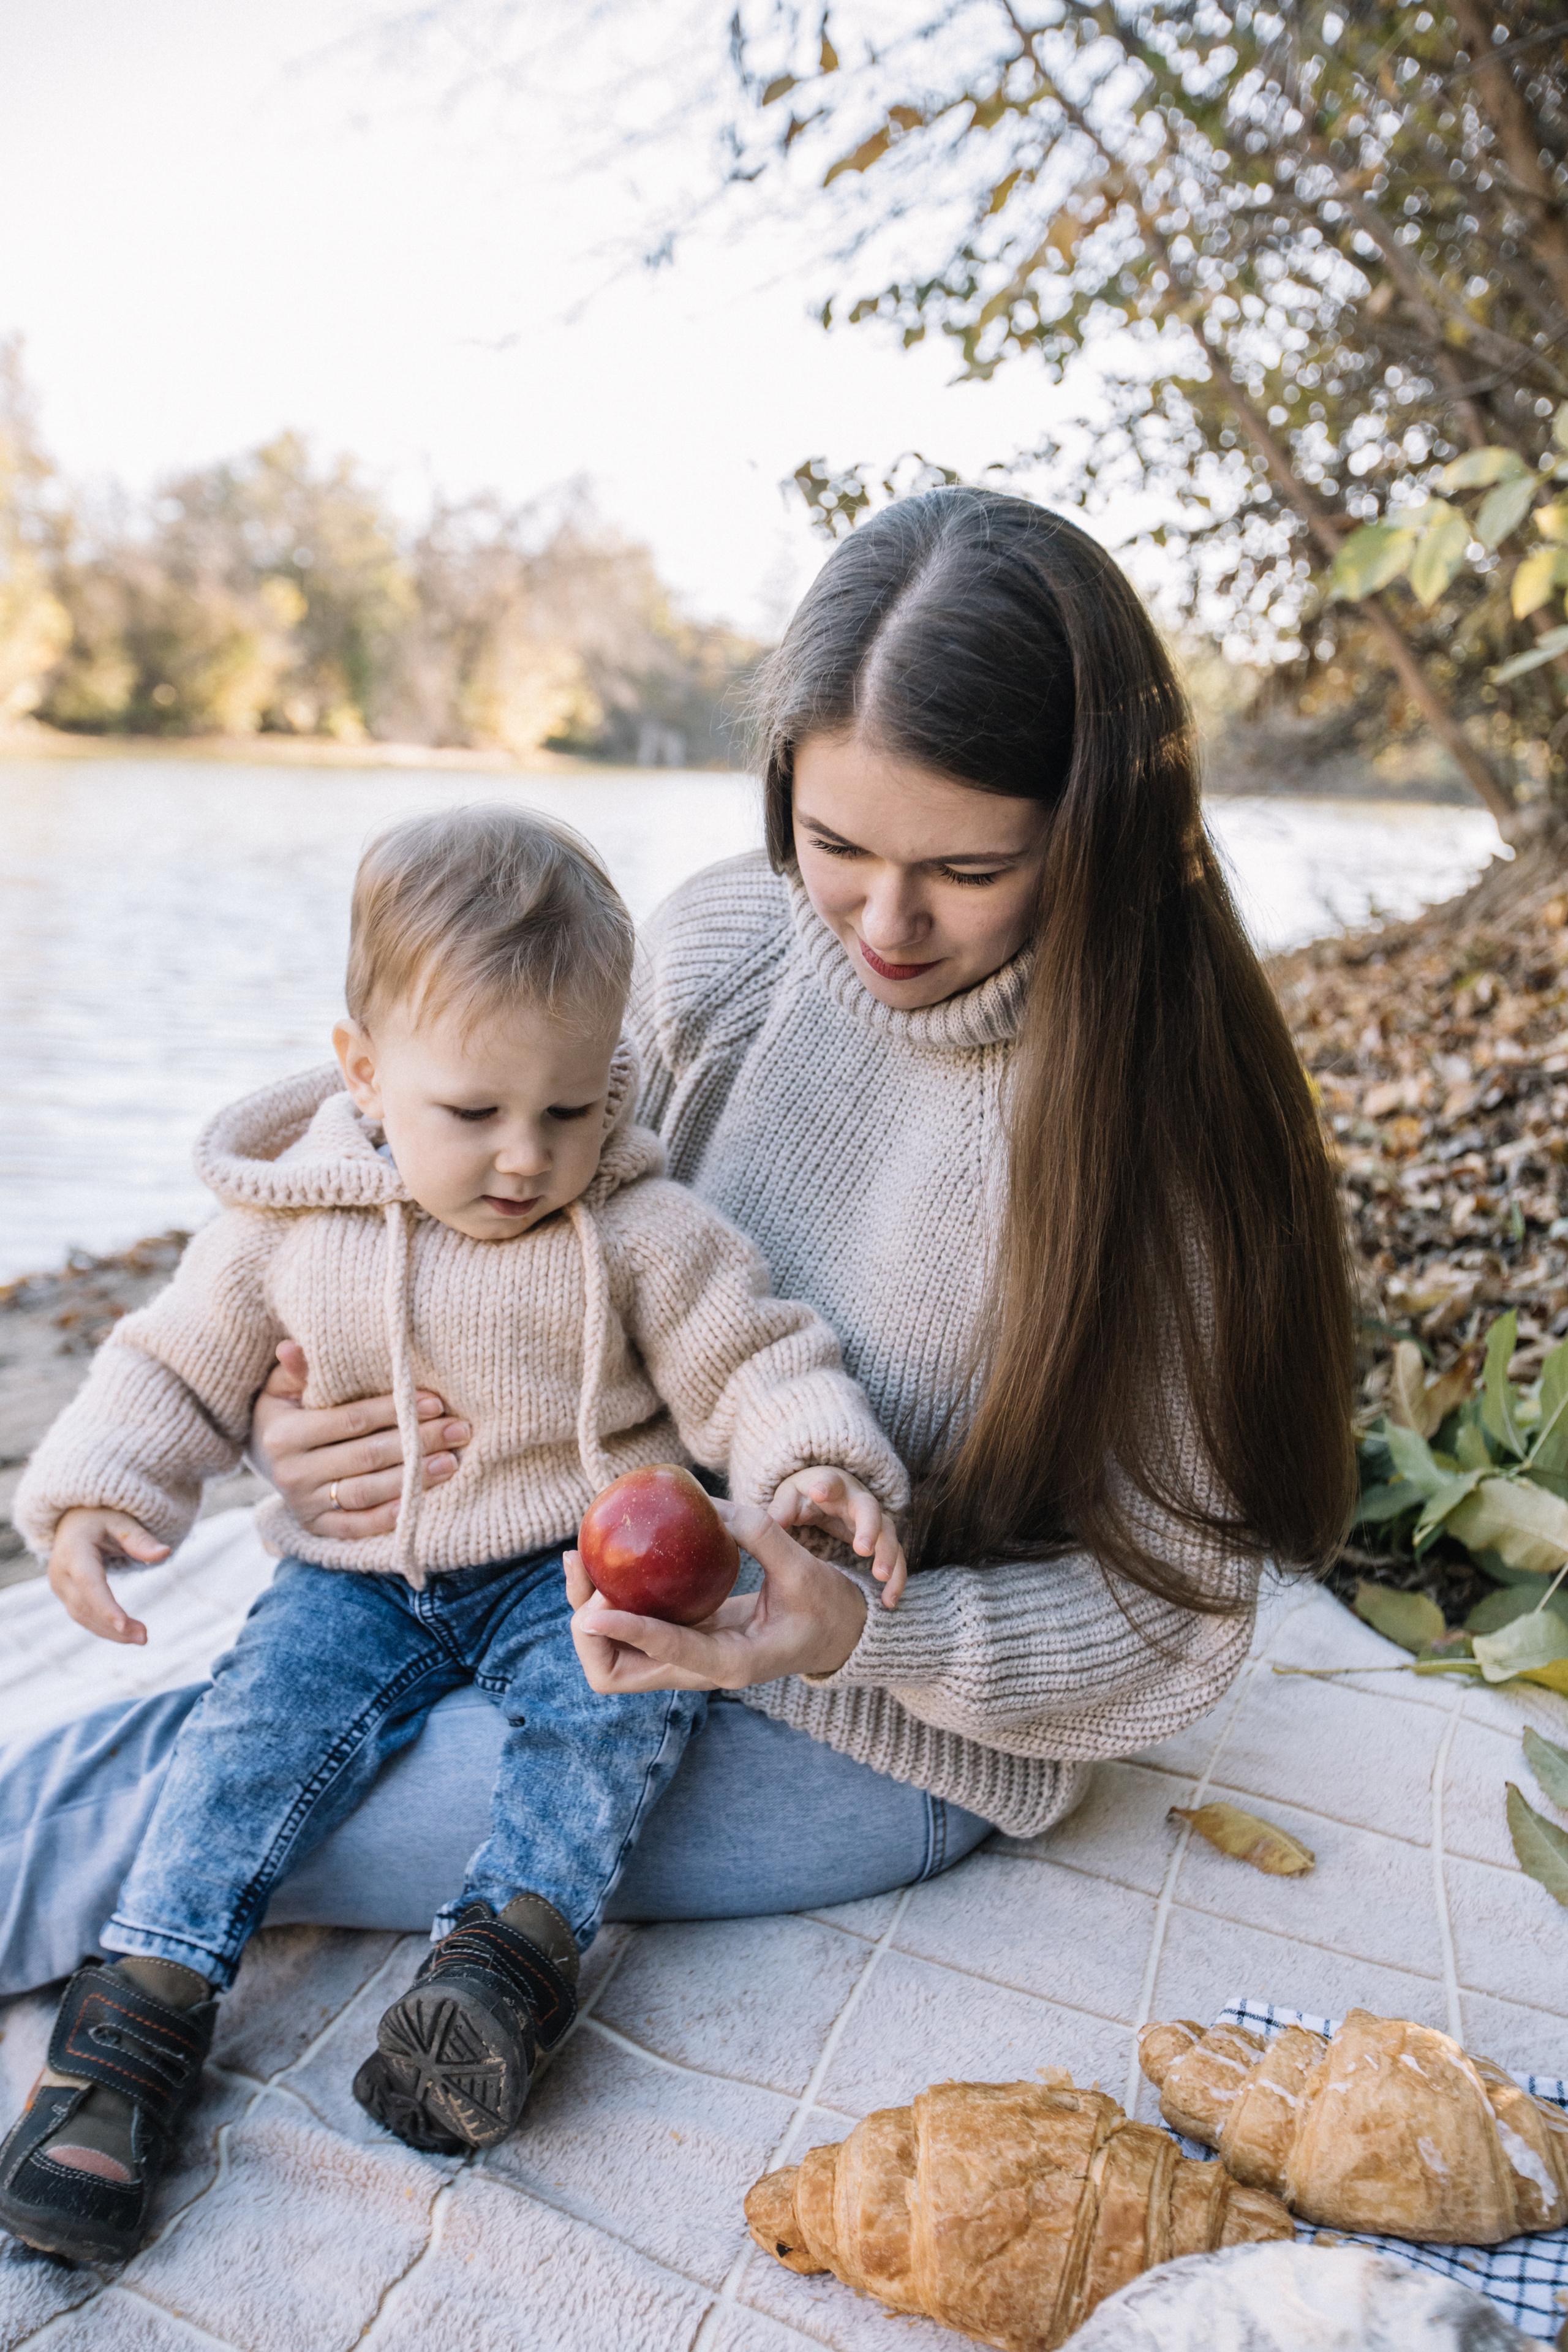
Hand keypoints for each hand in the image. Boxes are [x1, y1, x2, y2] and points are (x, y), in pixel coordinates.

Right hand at [48, 1508, 169, 1643]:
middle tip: (144, 1637)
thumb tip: (165, 1553)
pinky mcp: (65, 1595)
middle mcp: (60, 1572)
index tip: (123, 1625)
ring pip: (82, 1616)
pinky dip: (103, 1627)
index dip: (105, 1605)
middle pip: (85, 1606)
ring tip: (140, 1638)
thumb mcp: (122, 1521)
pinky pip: (82, 1616)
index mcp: (73, 1550)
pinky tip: (125, 1634)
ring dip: (109, 1632)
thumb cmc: (102, 1517)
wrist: (74, 1519)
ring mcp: (59, 1586)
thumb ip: (140, 1539)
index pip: (89, 1583)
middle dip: (113, 1625)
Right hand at [250, 1341, 469, 1538]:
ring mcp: (303, 1504)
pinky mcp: (315, 1527)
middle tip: (458, 1431)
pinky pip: (354, 1527)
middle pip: (366, 1457)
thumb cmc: (286, 1412)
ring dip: (412, 1479)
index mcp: (285, 1434)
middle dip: (417, 1443)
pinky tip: (417, 1503)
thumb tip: (293, 1345)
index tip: (436, 1402)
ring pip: (365, 1493)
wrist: (263, 1458)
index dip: (393, 1411)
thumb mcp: (283, 1387)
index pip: (350, 1420)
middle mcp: (291, 1473)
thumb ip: (298, 1370)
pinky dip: (386, 1518)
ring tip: (452, 1462)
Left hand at [565, 1501, 868, 1693]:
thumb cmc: (826, 1607)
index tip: (592, 1609)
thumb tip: (708, 1504)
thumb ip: (761, 1536)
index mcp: (732, 1663)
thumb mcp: (805, 1570)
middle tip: (584, 1568)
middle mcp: (698, 1671)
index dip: (626, 1630)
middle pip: (615, 1671)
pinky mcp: (681, 1642)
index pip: (667, 1651)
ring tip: (582, 1560)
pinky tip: (602, 1563)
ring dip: (587, 1616)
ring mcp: (684, 1661)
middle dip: (587, 1628)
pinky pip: (627, 1632)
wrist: (835, 1636)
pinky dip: (607, 1604)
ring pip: (612, 1657)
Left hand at [770, 1465, 906, 1606]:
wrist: (827, 1495)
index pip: (831, 1482)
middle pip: (869, 1508)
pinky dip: (896, 1578)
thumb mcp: (789, 1500)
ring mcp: (873, 1521)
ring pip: (888, 1534)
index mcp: (832, 1487)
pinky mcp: (881, 1541)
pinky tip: (888, 1601)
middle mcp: (857, 1501)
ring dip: (888, 1555)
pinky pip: (896, 1558)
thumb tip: (767, 1524)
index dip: (827, 1486)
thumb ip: (781, 1510)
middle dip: (869, 1527)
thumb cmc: (805, 1498)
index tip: (818, 1493)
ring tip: (880, 1577)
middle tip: (863, 1549)